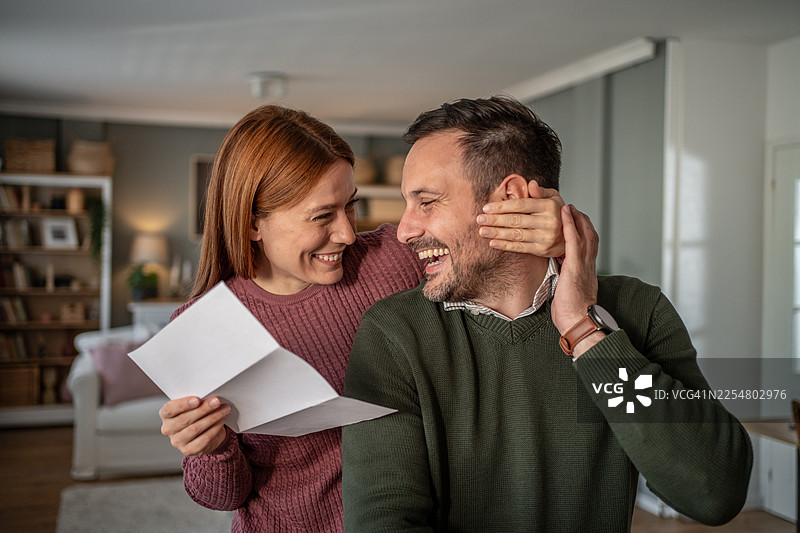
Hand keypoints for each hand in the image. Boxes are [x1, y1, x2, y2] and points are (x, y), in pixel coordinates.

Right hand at [159, 396, 229, 455]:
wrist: (202, 432)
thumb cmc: (196, 414)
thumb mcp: (192, 405)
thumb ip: (195, 400)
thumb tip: (209, 397)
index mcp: (165, 414)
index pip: (169, 409)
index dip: (183, 404)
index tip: (197, 399)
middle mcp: (168, 429)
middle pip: (185, 419)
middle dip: (203, 409)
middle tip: (217, 401)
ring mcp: (177, 441)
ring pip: (195, 429)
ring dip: (212, 418)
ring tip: (223, 410)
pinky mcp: (188, 450)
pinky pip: (203, 439)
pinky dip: (214, 429)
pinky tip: (221, 421)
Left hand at [478, 181, 564, 256]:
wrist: (571, 236)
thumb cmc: (557, 213)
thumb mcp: (553, 198)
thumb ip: (540, 191)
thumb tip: (530, 183)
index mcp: (548, 206)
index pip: (521, 205)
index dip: (502, 206)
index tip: (487, 208)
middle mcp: (548, 221)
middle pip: (516, 220)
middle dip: (496, 220)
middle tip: (479, 219)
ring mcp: (545, 237)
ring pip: (516, 234)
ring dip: (497, 233)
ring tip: (482, 231)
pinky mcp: (542, 250)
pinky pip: (520, 247)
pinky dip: (505, 245)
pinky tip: (493, 243)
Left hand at [551, 205, 601, 356]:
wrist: (579, 321)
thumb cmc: (572, 313)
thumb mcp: (570, 293)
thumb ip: (567, 283)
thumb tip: (561, 281)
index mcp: (587, 271)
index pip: (589, 246)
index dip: (584, 233)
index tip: (577, 223)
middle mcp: (589, 264)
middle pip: (590, 235)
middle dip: (582, 221)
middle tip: (573, 209)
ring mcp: (584, 263)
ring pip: (584, 233)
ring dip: (576, 218)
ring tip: (568, 206)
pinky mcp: (575, 265)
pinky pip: (573, 239)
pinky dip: (569, 224)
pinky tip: (564, 213)